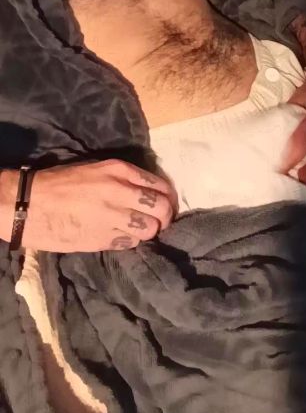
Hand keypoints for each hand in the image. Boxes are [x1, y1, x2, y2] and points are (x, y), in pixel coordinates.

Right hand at [0, 160, 177, 252]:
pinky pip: (130, 243)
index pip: (160, 186)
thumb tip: (149, 192)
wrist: (30, 204)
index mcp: (119, 170)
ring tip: (138, 231)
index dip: (168, 198)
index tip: (166, 205)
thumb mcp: (97, 169)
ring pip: (150, 229)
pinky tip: (121, 237)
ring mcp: (112, 217)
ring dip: (148, 232)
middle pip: (161, 208)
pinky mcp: (102, 239)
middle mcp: (120, 191)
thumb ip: (125, 179)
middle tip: (159, 222)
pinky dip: (130, 241)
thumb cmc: (61, 183)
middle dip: (164, 217)